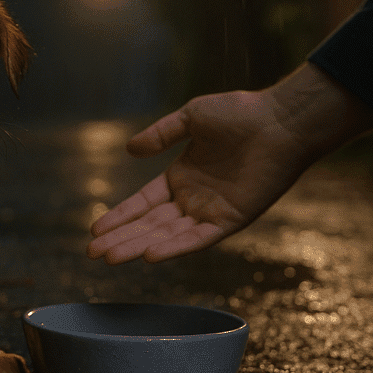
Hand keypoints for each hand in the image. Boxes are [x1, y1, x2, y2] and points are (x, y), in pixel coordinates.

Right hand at [86, 64, 372, 263]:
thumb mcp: (191, 118)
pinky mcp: (231, 220)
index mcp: (180, 177)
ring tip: (110, 258)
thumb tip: (129, 150)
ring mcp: (211, 212)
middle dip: (120, 239)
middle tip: (93, 253)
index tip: (95, 230)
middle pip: (149, 225)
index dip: (119, 217)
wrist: (280, 121)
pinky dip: (176, 248)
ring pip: (167, 235)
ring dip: (138, 246)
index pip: (142, 204)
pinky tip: (151, 255)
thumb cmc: (240, 114)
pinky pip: (199, 238)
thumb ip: (160, 134)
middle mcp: (192, 199)